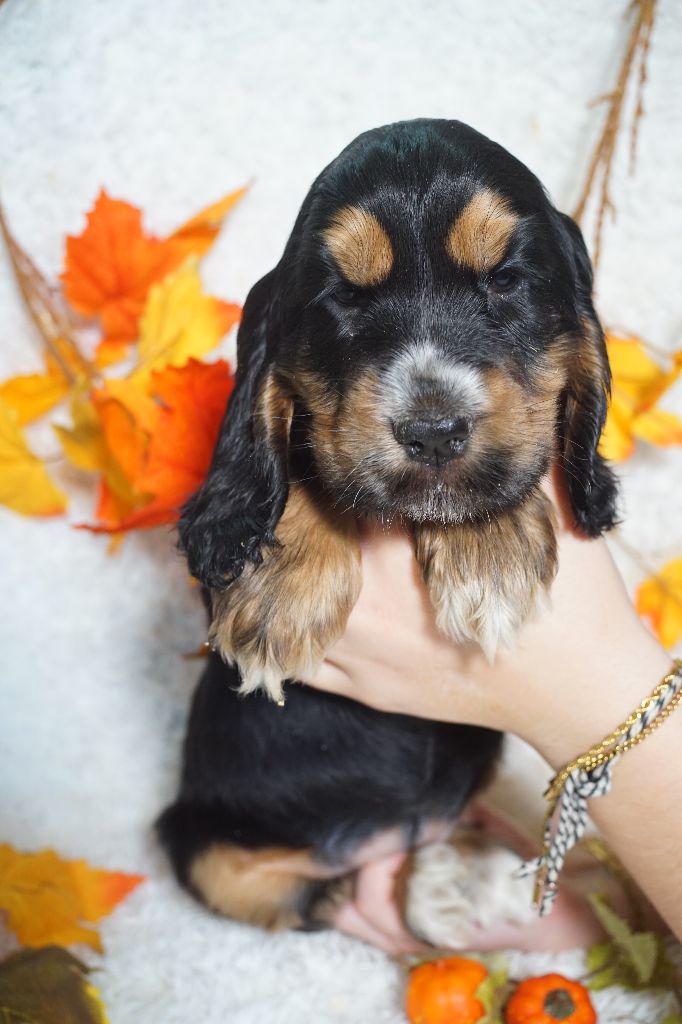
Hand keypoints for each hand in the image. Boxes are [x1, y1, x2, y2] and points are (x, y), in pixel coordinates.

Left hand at [303, 465, 666, 768]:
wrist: (582, 692)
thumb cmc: (572, 604)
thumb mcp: (548, 515)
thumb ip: (509, 462)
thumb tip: (484, 407)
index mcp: (401, 556)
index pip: (326, 502)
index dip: (314, 472)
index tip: (313, 450)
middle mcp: (368, 609)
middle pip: (296, 553)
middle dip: (291, 520)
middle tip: (289, 492)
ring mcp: (362, 659)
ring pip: (281, 615)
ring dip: (272, 581)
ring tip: (275, 547)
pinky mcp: (366, 693)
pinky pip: (303, 665)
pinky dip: (284, 637)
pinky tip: (284, 612)